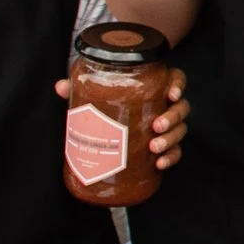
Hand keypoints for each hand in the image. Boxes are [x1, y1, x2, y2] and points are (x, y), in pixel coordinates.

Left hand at [52, 68, 188, 168]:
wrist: (110, 131)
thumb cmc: (108, 105)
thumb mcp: (94, 94)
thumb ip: (79, 87)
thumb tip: (61, 86)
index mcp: (154, 88)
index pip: (176, 79)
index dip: (178, 85)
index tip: (170, 94)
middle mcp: (165, 106)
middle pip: (182, 108)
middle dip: (172, 117)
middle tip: (156, 126)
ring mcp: (168, 128)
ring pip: (180, 130)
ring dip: (171, 139)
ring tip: (153, 147)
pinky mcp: (166, 147)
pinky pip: (176, 152)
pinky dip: (171, 157)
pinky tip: (159, 164)